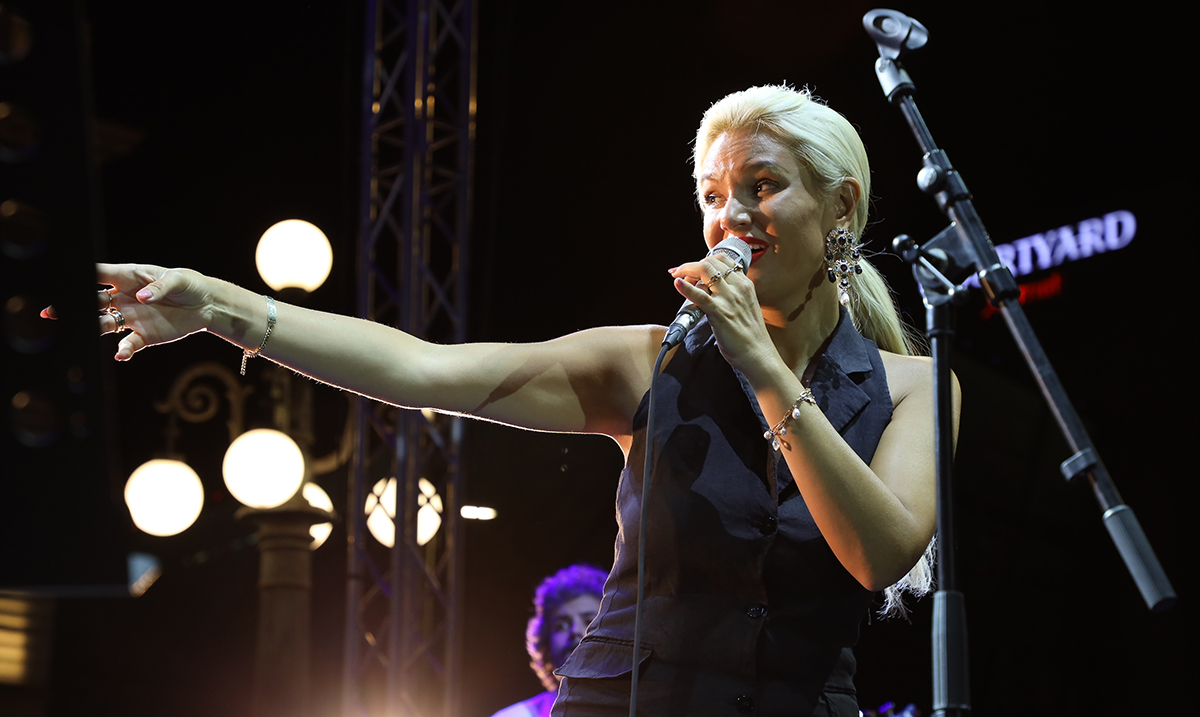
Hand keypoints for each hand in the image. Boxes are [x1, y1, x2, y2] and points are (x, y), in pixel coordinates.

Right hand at [42, 263, 216, 360]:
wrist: (207, 305)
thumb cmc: (190, 285)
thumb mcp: (178, 279)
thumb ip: (160, 287)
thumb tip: (143, 297)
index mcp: (128, 278)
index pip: (97, 275)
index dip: (80, 278)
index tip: (63, 282)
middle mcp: (122, 298)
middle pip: (90, 302)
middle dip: (72, 306)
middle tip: (52, 312)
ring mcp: (130, 317)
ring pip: (103, 324)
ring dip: (90, 329)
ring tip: (80, 335)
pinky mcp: (143, 335)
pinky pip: (128, 344)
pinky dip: (123, 350)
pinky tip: (121, 354)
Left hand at [668, 253, 776, 376]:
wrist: (758, 355)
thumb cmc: (750, 336)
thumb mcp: (746, 306)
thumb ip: (733, 295)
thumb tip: (713, 291)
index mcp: (745, 285)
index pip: (723, 260)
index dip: (705, 260)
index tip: (694, 268)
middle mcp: (738, 288)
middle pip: (711, 262)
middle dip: (692, 265)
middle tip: (680, 273)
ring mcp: (729, 299)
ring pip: (705, 271)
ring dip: (686, 270)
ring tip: (677, 276)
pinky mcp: (719, 312)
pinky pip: (700, 295)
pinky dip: (686, 287)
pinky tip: (677, 283)